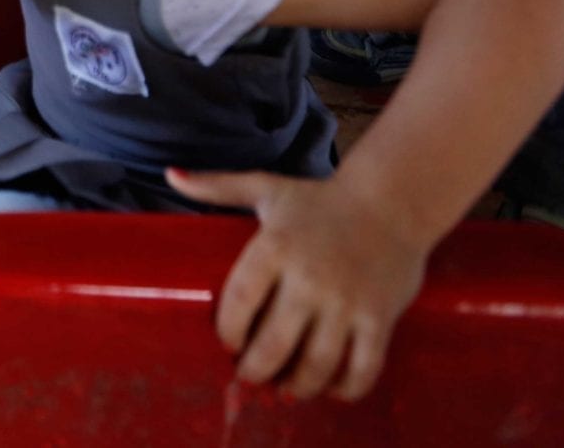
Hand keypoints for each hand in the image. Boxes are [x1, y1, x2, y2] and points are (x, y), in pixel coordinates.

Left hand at [168, 167, 427, 401]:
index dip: (227, 332)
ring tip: (285, 390)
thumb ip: (217, 186)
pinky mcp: (379, 318)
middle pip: (272, 344)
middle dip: (255, 371)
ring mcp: (347, 301)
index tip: (227, 344)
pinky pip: (362, 367)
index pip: (239, 301)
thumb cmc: (320, 200)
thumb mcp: (266, 187)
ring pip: (315, 364)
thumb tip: (171, 174)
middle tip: (250, 378)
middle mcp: (309, 277)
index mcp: (275, 246)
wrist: (393, 200)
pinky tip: (331, 390)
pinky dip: (345, 389)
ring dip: (296, 387)